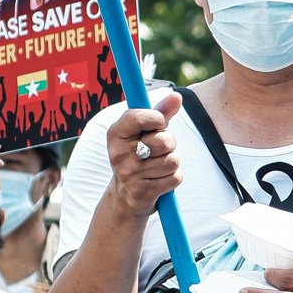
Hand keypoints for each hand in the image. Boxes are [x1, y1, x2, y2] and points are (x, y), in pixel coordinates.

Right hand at [106, 91, 182, 218]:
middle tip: (159, 149)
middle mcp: (118, 154)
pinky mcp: (142, 191)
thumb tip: (177, 96)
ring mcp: (129, 174)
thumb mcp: (143, 133)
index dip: (156, 118)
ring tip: (158, 165)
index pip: (137, 117)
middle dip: (170, 143)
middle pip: (163, 141)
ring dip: (172, 162)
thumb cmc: (138, 156)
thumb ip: (160, 113)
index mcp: (115, 134)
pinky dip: (173, 178)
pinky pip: (175, 177)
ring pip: (172, 160)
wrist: (126, 195)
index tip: (160, 122)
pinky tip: (160, 179)